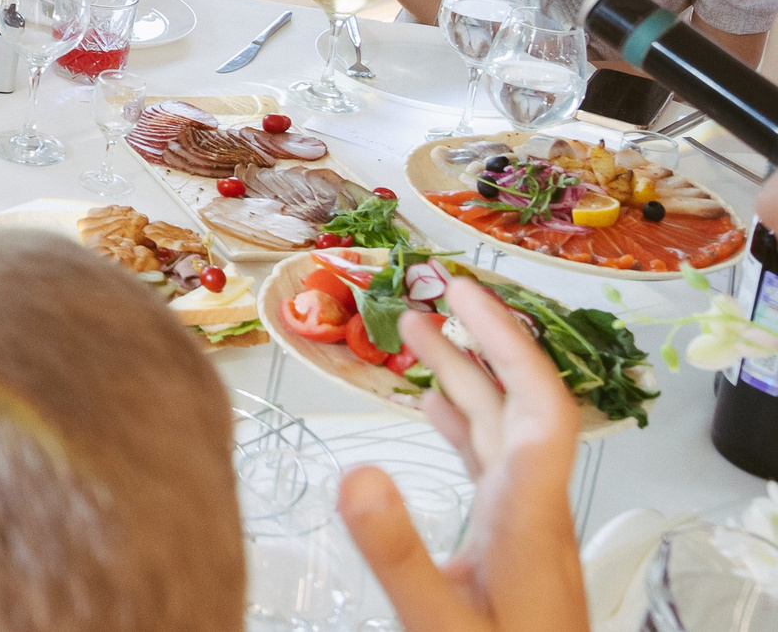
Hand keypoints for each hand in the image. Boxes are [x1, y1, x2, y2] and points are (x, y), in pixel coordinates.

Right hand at [340, 277, 587, 631]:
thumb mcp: (436, 621)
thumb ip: (395, 551)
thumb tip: (354, 469)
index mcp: (527, 516)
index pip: (536, 405)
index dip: (505, 340)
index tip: (464, 292)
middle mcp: (533, 511)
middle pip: (517, 405)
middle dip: (477, 341)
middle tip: (431, 291)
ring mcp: (524, 528)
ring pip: (500, 432)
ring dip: (463, 376)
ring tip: (416, 332)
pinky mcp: (509, 545)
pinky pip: (490, 463)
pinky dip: (459, 423)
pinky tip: (430, 411)